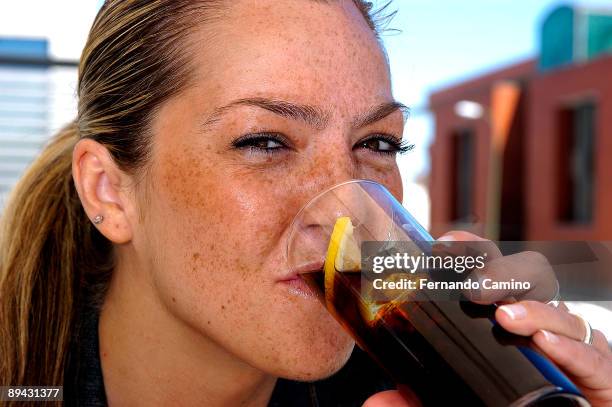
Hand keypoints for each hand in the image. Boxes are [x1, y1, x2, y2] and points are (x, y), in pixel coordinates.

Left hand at [362, 231, 611, 406]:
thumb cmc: (508, 405)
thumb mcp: (455, 401)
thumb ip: (419, 402)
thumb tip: (377, 402)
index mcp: (505, 319)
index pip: (491, 272)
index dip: (472, 252)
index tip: (444, 244)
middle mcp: (540, 324)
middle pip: (530, 278)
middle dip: (502, 273)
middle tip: (473, 287)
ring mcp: (571, 346)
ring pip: (561, 311)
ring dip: (534, 310)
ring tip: (505, 318)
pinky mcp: (599, 377)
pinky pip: (592, 355)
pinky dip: (570, 348)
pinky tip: (545, 343)